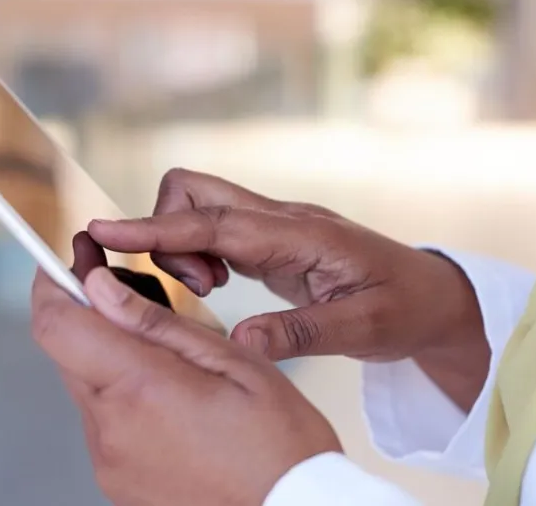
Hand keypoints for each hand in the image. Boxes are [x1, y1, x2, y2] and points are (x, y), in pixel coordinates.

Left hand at [33, 250, 340, 505]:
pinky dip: (124, 400)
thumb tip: (98, 287)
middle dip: (91, 316)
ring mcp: (109, 462)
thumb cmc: (280, 443)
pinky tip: (169, 401)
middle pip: (68, 352)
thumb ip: (157, 323)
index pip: (56, 324)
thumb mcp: (233, 361)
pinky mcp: (116, 483)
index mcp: (140, 388)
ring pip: (86, 387)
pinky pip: (103, 424)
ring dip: (111, 361)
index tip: (72, 259)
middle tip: (130, 294)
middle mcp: (111, 429)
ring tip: (169, 362)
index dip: (52, 282)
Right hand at [87, 169, 487, 409]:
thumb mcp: (363, 329)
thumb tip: (240, 342)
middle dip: (165, 230)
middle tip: (193, 286)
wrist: (433, 296)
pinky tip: (213, 286)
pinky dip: (195, 252)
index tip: (102, 230)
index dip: (154, 227)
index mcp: (299, 235)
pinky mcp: (268, 240)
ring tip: (206, 291)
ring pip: (198, 209)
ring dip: (181, 245)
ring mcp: (272, 226)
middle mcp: (279, 220)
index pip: (212, 222)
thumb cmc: (404, 307)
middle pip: (194, 192)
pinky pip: (212, 230)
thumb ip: (301, 334)